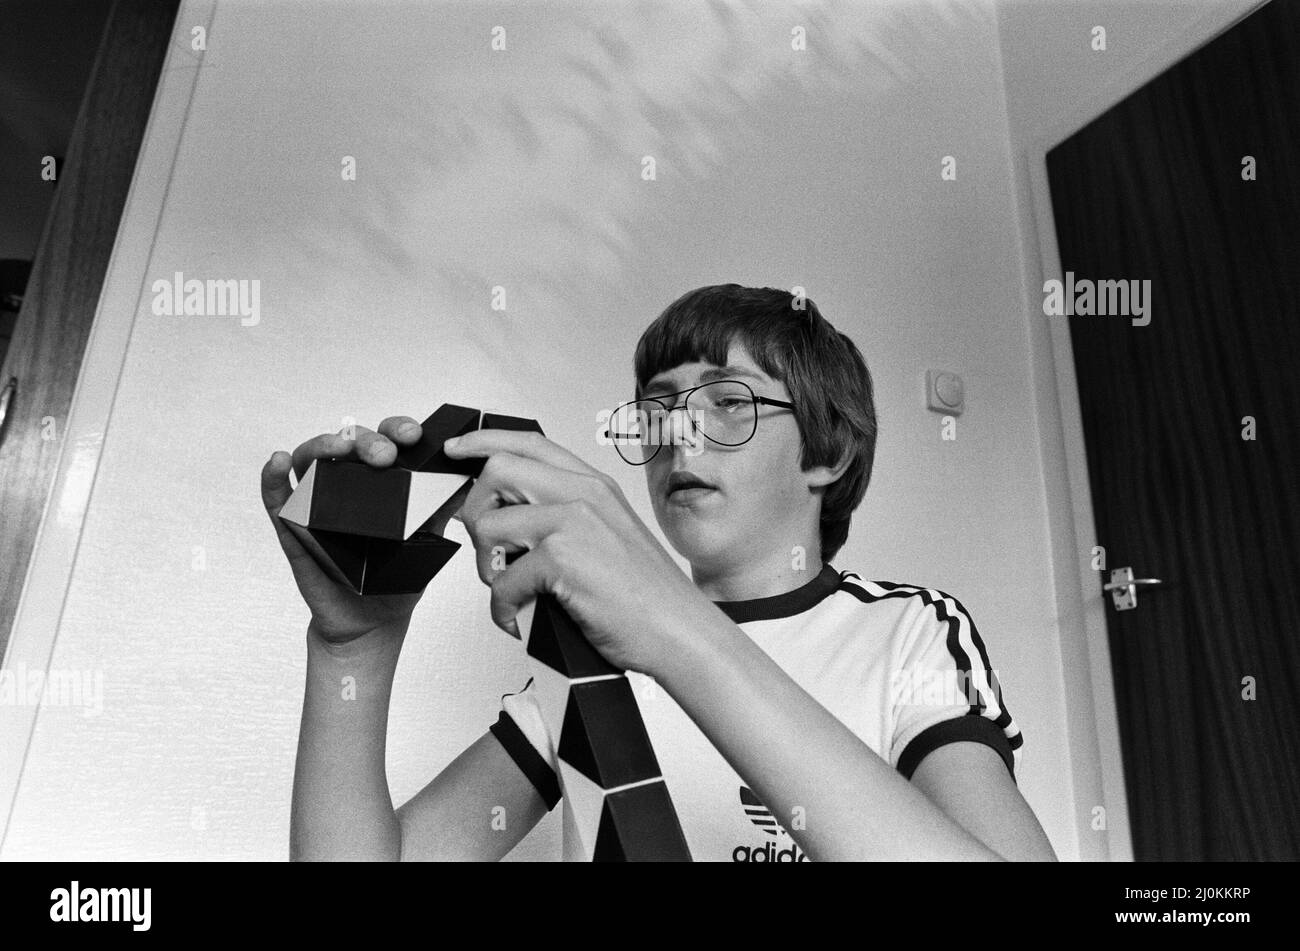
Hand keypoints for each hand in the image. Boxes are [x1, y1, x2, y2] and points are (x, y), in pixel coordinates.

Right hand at [261, 415, 427, 645]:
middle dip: (368, 441)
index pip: (386, 440)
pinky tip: (279, 461)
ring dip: (324, 446)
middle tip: (385, 455)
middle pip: (350, 444)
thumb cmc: (397, 577)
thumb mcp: (426, 541)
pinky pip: (276, 497)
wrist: (373, 622)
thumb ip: (439, 511)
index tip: (414, 436)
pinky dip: (273, 477)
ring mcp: (318, 503)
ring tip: (338, 449)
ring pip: (311, 459)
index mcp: (381, 480)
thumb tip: (465, 482)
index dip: (397, 430)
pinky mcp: (293, 527)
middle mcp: (348, 484)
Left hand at [443, 428, 714, 675]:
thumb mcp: (608, 536)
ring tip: (513, 592)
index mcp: (594, 486)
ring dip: (487, 567)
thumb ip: (563, 517)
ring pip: (488, 526)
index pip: (529, 443)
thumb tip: (504, 518)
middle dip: (475, 513)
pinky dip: (503, 609)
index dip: (484, 441)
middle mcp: (585, 494)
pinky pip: (501, 580)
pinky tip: (522, 619)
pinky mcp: (563, 559)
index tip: (456, 450)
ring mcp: (574, 522)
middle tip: (489, 551)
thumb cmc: (644, 596)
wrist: (680, 633)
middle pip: (496, 472)